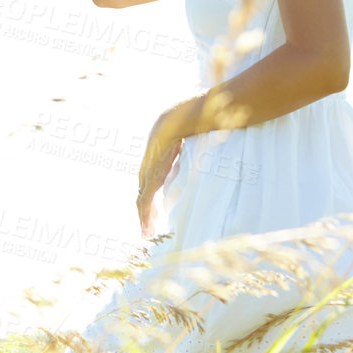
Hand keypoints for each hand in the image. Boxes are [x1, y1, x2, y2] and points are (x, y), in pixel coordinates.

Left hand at [136, 108, 185, 239]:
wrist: (182, 118)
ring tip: (147, 234)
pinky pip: (146, 201)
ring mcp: (149, 172)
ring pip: (142, 201)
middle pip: (143, 195)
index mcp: (158, 160)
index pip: (151, 184)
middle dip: (146, 213)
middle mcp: (149, 167)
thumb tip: (211, 154)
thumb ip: (193, 155)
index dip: (152, 199)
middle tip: (149, 229)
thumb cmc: (193, 126)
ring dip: (144, 219)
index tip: (158, 213)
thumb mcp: (192, 144)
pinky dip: (145, 217)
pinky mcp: (152, 178)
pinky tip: (146, 229)